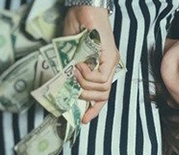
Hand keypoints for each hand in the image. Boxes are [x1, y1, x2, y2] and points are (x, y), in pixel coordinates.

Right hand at [63, 5, 118, 123]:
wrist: (85, 9)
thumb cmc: (78, 28)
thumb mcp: (72, 55)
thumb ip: (72, 70)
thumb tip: (67, 88)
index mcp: (103, 68)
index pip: (103, 96)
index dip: (95, 110)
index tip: (84, 120)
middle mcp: (110, 67)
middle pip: (103, 95)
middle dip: (85, 96)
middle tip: (72, 84)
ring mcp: (111, 62)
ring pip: (101, 88)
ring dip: (84, 83)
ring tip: (75, 69)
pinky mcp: (110, 57)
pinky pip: (99, 77)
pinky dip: (87, 74)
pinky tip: (79, 65)